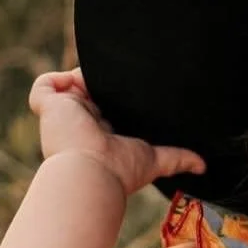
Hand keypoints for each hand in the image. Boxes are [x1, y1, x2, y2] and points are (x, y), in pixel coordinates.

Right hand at [29, 70, 205, 197]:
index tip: (129, 86)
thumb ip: (177, 157)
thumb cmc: (120, 171)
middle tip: (113, 75)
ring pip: (65, 85)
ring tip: (95, 78)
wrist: (92, 173)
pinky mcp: (48, 107)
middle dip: (97, 81)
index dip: (114, 94)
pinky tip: (75, 83)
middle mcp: (79, 124)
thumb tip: (204, 166)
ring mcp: (61, 116)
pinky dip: (56, 79)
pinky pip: (43, 86)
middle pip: (85, 92)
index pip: (103, 106)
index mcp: (100, 133)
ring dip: (79, 77)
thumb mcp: (154, 159)